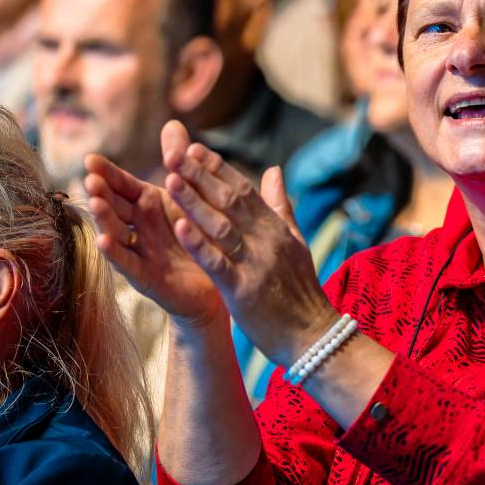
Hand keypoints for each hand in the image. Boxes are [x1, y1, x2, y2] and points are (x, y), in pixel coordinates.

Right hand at [83, 150, 225, 330]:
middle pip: (115, 206)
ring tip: (95, 202)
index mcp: (149, 204)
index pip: (124, 184)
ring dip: (105, 218)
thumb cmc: (201, 234)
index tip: (91, 159)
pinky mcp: (147, 277)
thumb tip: (172, 123)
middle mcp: (139, 226)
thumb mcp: (191, 195)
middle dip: (102, 192)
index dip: (108, 173)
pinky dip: (115, 253)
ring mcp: (140, 251)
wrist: (222, 280)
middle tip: (90, 177)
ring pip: (117, 232)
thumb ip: (179, 160)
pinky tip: (104, 241)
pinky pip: (128, 263)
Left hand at [158, 120, 340, 364]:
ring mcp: (256, 264)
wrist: (313, 335)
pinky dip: (198, 244)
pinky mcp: (244, 290)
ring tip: (170, 179)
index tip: (194, 149)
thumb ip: (280, 206)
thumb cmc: (301, 292)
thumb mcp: (295, 243)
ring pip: (221, 226)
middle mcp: (267, 240)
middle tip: (173, 153)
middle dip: (200, 177)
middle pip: (230, 201)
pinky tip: (178, 226)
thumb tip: (273, 170)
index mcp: (276, 229)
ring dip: (194, 202)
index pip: (245, 191)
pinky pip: (218, 263)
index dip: (218, 169)